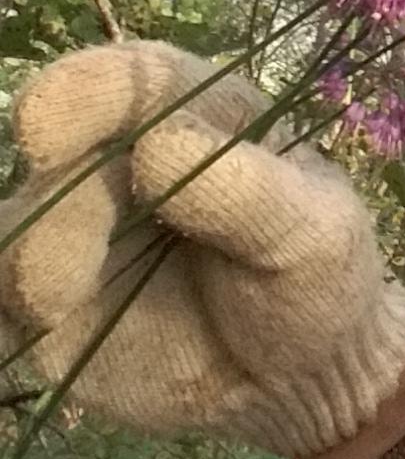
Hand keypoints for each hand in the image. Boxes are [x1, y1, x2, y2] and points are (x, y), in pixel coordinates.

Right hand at [0, 40, 404, 455]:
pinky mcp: (51, 307)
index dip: (82, 90)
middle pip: (57, 153)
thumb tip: (157, 144)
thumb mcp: (312, 233)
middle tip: (59, 264)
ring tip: (55, 305)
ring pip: (17, 226)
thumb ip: (246, 192)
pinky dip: (5, 310)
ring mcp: (77, 232)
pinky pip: (2, 301)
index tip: (42, 121)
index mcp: (190, 113)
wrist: (301, 380)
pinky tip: (36, 329)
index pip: (127, 79)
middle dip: (54, 199)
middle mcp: (118, 160)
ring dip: (25, 260)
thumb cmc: (319, 279)